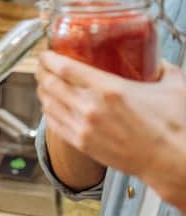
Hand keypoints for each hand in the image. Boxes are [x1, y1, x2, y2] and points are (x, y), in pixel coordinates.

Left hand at [36, 51, 185, 209]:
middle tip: (42, 66)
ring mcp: (84, 128)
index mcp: (109, 89)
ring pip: (48, 104)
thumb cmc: (173, 127)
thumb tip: (156, 61)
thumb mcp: (172, 87)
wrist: (170, 162)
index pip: (64, 68)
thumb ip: (162, 69)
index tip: (46, 53)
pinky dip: (48, 112)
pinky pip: (54, 125)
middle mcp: (91, 108)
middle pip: (50, 84)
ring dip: (42, 91)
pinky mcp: (82, 144)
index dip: (49, 58)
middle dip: (41, 72)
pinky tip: (50, 106)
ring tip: (43, 84)